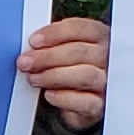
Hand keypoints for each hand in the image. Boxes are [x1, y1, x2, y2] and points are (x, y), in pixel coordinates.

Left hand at [18, 15, 109, 130]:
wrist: (81, 104)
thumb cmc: (72, 71)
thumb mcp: (65, 52)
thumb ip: (53, 45)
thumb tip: (32, 48)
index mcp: (100, 37)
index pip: (81, 28)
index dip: (55, 33)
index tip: (33, 41)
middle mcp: (108, 57)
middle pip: (80, 51)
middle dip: (48, 56)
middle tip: (26, 62)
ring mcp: (107, 82)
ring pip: (85, 74)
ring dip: (54, 76)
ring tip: (34, 79)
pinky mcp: (101, 106)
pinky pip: (87, 102)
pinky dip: (65, 98)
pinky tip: (50, 95)